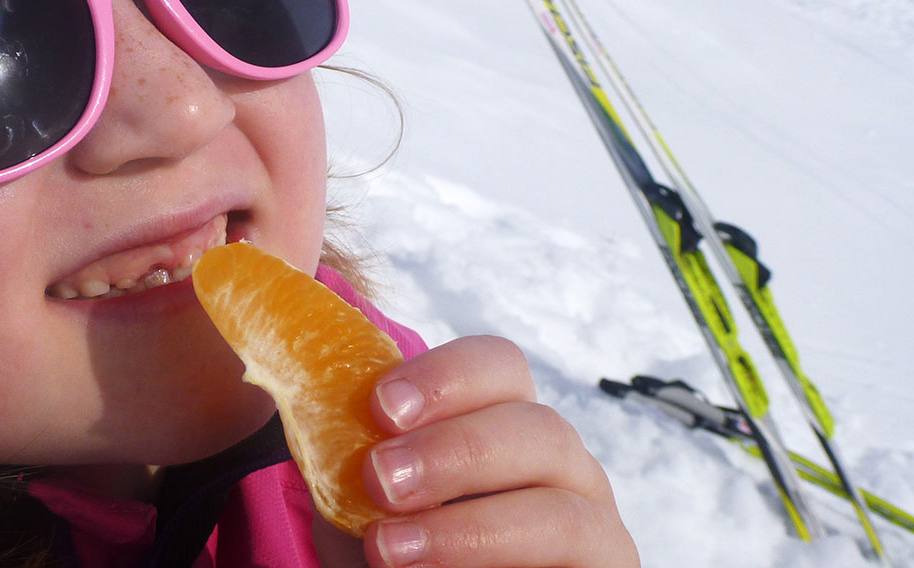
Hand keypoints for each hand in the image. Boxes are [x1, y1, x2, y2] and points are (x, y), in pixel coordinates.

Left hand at [334, 335, 638, 566]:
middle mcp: (561, 463)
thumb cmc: (395, 551)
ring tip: (389, 549)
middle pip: (537, 428)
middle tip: (380, 480)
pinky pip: (575, 564)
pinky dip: (501, 567)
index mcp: (505, 418)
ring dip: (471, 528)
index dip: (444, 377)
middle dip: (454, 451)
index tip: (380, 408)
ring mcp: (593, 524)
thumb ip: (347, 458)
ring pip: (560, 512)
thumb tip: (321, 416)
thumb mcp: (361, 502)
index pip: (499, 365)